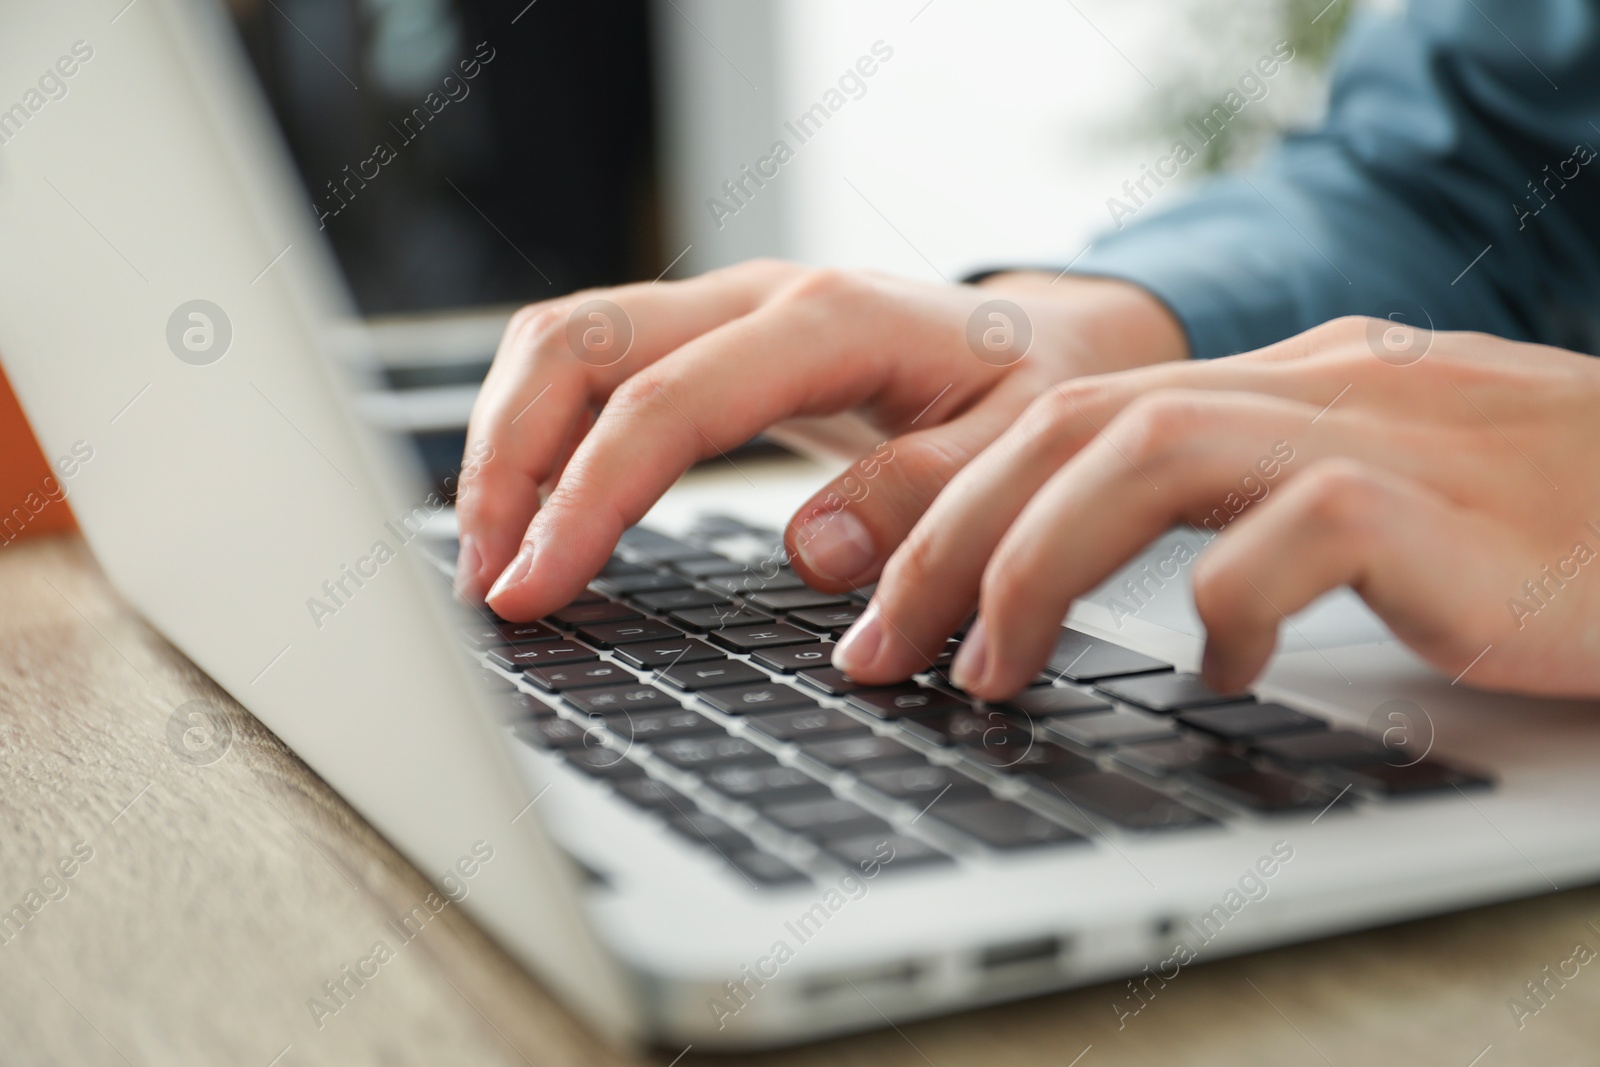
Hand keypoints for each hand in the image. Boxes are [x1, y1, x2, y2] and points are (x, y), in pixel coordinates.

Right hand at [454, 260, 1186, 614]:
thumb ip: (926, 497)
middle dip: (505, 464)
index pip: (666, 404)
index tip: (536, 589)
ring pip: (561, 344)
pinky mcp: (704, 339)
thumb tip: (812, 550)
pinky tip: (534, 511)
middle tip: (489, 584)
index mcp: (828, 321)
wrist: (1041, 342)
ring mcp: (721, 310)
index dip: (587, 499)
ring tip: (491, 558)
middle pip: (575, 345)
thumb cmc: (1030, 394)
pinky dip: (539, 434)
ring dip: (505, 445)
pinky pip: (589, 366)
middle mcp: (755, 298)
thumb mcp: (1018, 449)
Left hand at [834, 317, 1599, 699]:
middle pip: (1068, 424)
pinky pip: (1301, 533)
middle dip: (946, 538)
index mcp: (1269, 383)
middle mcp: (1302, 386)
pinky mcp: (1441, 505)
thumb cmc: (1532, 525)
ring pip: (1147, 451)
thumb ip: (1230, 509)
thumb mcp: (1353, 493)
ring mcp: (1373, 433)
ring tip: (986, 673)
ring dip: (1036, 566)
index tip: (870, 591)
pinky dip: (1229, 603)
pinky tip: (1219, 671)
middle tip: (879, 650)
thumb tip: (1084, 584)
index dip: (943, 495)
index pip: (1063, 408)